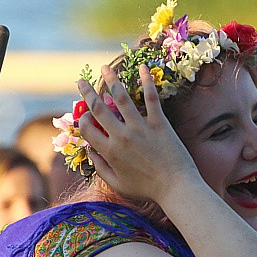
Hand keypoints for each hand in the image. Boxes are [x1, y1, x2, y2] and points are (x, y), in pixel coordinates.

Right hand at [77, 64, 200, 202]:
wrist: (176, 187)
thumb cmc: (147, 189)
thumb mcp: (118, 184)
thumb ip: (101, 169)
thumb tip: (90, 153)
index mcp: (110, 152)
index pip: (87, 130)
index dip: (82, 120)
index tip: (83, 116)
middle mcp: (122, 137)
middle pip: (99, 109)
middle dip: (87, 93)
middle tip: (80, 81)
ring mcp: (141, 128)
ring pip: (121, 98)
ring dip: (111, 80)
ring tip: (105, 67)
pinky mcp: (159, 123)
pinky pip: (151, 98)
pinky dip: (147, 81)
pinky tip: (142, 67)